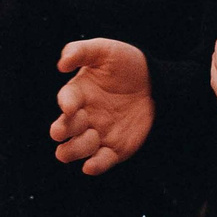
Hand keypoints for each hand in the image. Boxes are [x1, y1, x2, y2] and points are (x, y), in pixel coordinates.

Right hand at [53, 39, 153, 174]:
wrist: (155, 83)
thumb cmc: (125, 63)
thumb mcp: (104, 50)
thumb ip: (81, 51)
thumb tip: (61, 64)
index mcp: (77, 93)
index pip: (65, 101)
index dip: (66, 105)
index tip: (71, 106)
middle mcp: (82, 116)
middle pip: (61, 132)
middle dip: (64, 131)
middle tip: (80, 122)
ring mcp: (96, 134)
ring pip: (73, 151)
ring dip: (77, 148)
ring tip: (93, 137)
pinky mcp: (114, 149)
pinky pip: (99, 162)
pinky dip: (93, 166)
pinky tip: (91, 165)